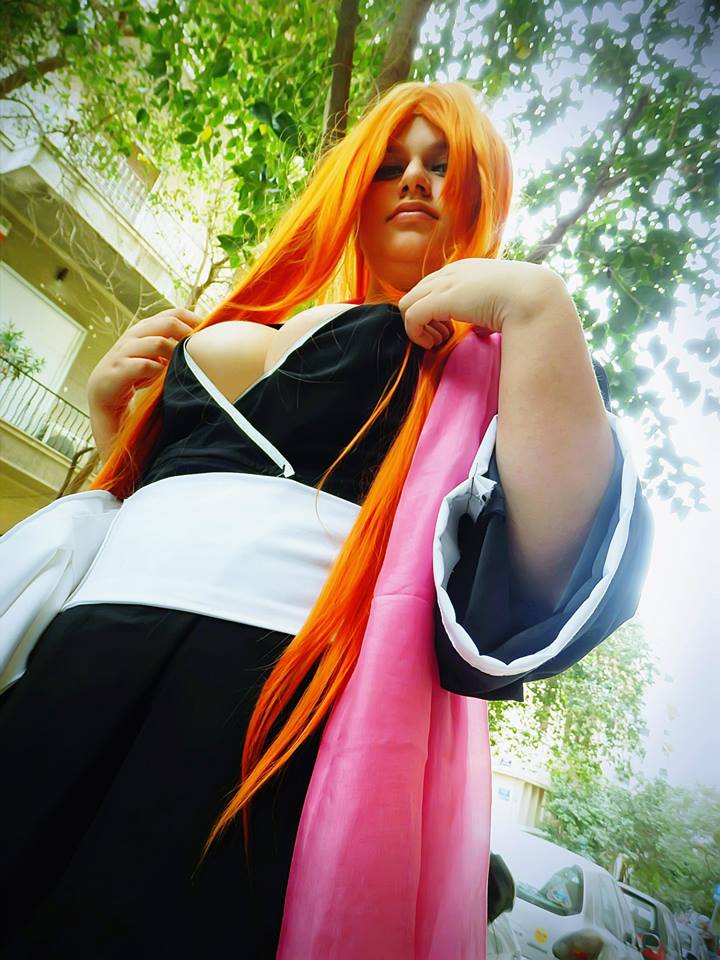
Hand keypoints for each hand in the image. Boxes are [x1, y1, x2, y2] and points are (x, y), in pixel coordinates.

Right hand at [87, 307, 200, 415]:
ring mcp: (125, 351)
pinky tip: (160, 377)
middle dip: (187, 334)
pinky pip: (143, 365)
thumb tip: (202, 341)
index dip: (193, 319)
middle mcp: (134, 335)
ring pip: (157, 342)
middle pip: (167, 323)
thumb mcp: (156, 356)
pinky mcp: (118, 369)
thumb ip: (172, 345)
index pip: (173, 313)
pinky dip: (156, 370)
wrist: (105, 394)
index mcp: (145, 328)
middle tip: (198, 349)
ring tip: (180, 366)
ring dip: (173, 354)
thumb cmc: (136, 373)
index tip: (209, 331)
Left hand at [398, 258, 562, 348]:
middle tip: (441, 337)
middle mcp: (450, 272)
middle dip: (423, 319)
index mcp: (464, 270)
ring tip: (438, 340)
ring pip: (407, 304)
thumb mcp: (499, 304)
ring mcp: (444, 284)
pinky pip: (411, 316)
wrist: (533, 296)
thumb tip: (480, 330)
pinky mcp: (440, 299)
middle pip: (415, 294)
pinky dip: (417, 333)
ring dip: (417, 327)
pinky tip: (435, 342)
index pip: (431, 287)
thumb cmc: (523, 302)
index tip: (448, 330)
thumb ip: (483, 313)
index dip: (434, 312)